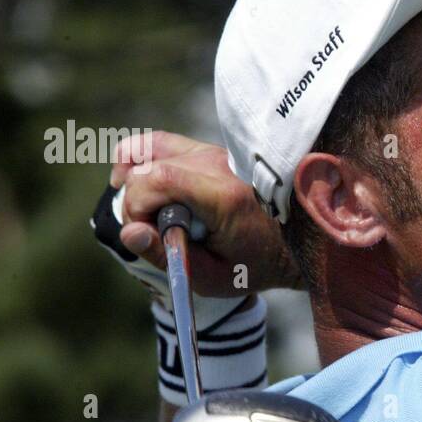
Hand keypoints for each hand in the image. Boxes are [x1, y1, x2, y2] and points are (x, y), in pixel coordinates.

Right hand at [109, 131, 301, 295]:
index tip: (142, 233)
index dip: (136, 205)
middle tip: (146, 231)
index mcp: (225, 196)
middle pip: (150, 167)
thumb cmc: (253, 266)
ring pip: (151, 150)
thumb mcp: (211, 277)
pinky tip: (130, 178)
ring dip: (134, 179)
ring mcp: (215, 153)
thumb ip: (166, 255)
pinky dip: (140, 158)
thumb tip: (128, 231)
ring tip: (136, 209)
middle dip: (134, 200)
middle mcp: (220, 165)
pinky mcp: (209, 151)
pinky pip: (162, 143)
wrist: (293, 245)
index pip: (159, 179)